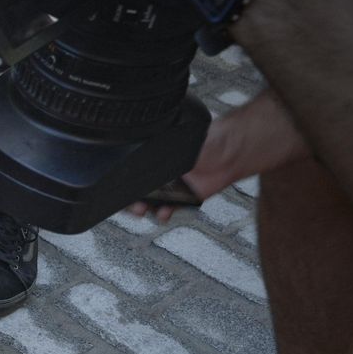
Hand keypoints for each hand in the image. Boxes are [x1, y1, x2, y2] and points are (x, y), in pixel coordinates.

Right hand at [128, 89, 309, 220]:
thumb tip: (139, 159)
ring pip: (148, 202)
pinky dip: (162, 214)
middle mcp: (159, 170)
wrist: (234, 152)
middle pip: (135, 189)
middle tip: (131, 203)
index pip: (130, 170)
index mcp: (153, 154)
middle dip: (129, 200)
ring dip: (143, 208)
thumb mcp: (176, 144)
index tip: (118, 189)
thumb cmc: (208, 139)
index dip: (121, 181)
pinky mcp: (183, 198)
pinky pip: (166, 210)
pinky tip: (163, 213)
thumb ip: (157, 153)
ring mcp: (170, 185)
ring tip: (144, 209)